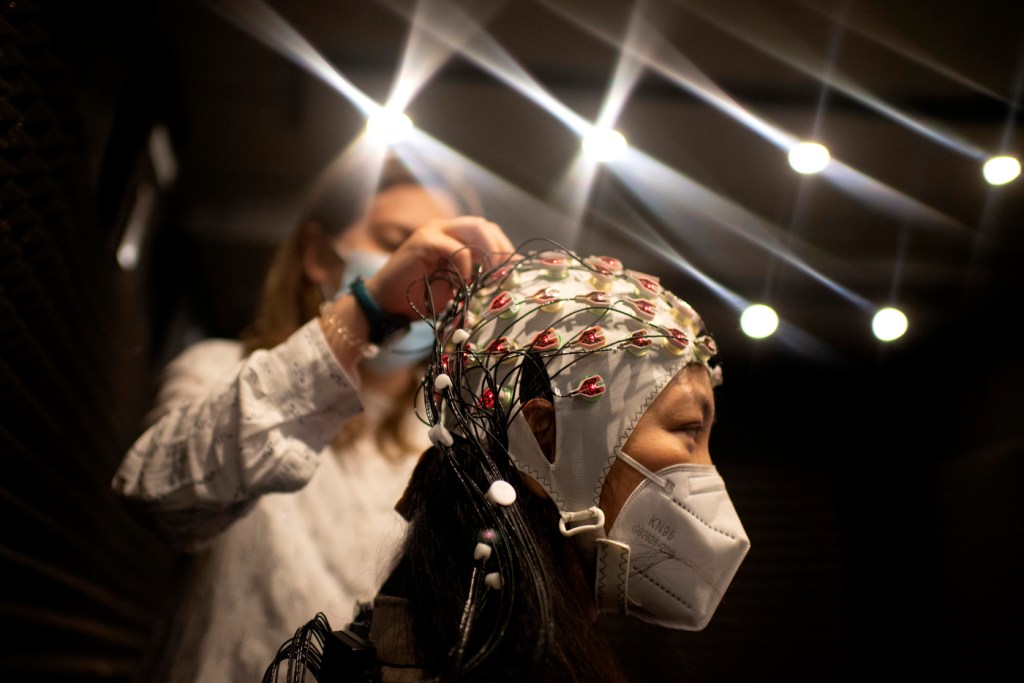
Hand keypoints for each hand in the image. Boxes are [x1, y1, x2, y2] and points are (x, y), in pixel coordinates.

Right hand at [364, 216, 513, 319]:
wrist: (387, 304)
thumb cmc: (421, 297)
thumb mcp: (457, 285)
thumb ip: (477, 276)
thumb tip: (507, 282)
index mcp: (454, 236)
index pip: (489, 232)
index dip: (506, 249)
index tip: (518, 272)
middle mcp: (445, 228)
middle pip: (485, 226)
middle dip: (502, 249)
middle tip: (507, 275)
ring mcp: (433, 231)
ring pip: (475, 228)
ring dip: (489, 253)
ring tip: (493, 276)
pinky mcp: (423, 241)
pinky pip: (455, 247)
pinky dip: (465, 265)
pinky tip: (465, 283)